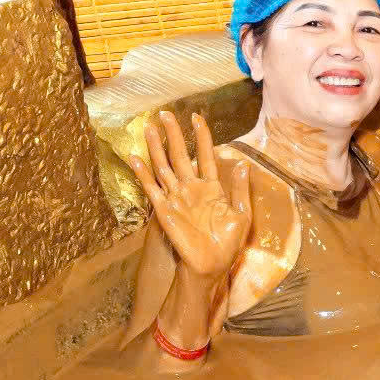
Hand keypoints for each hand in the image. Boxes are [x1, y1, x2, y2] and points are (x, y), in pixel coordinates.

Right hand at [130, 110, 250, 278]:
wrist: (211, 265)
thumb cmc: (227, 243)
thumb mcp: (241, 215)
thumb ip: (241, 190)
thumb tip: (244, 164)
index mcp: (212, 188)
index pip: (206, 156)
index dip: (201, 137)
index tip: (196, 117)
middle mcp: (191, 188)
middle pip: (180, 155)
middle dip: (173, 135)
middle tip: (165, 114)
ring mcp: (176, 197)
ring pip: (164, 167)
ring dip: (156, 148)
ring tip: (149, 128)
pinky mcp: (165, 210)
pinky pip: (152, 188)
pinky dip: (143, 173)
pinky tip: (135, 158)